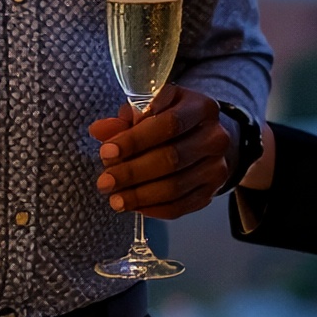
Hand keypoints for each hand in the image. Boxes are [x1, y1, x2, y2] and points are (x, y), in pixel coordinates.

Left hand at [90, 84, 234, 219]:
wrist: (206, 137)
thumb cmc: (172, 119)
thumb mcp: (151, 108)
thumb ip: (125, 119)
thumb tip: (99, 130)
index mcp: (201, 107)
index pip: (168, 124)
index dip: (135, 140)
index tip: (107, 152)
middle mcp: (215, 137)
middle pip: (171, 158)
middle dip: (132, 172)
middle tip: (105, 181)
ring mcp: (217, 167)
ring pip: (175, 187)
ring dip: (140, 195)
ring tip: (116, 199)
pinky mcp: (211, 191)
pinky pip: (180, 206)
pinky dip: (153, 209)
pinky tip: (135, 206)